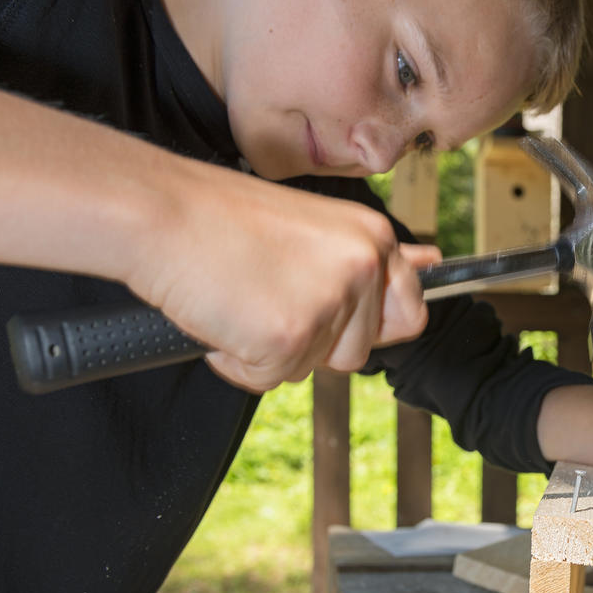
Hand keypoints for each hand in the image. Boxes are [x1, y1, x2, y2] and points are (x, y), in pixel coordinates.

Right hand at [126, 162, 438, 391]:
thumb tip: (432, 262)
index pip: (410, 312)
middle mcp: (362, 267)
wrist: (160, 212)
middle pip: (356, 353)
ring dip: (270, 350)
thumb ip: (367, 254)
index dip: (369, 327)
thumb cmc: (221, 218)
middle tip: (264, 293)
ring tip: (240, 297)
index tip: (332, 316)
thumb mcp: (313, 226)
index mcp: (372, 237)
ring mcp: (329, 302)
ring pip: (310, 369)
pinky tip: (220, 315)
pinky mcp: (289, 336)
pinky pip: (266, 380)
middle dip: (309, 341)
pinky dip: (236, 361)